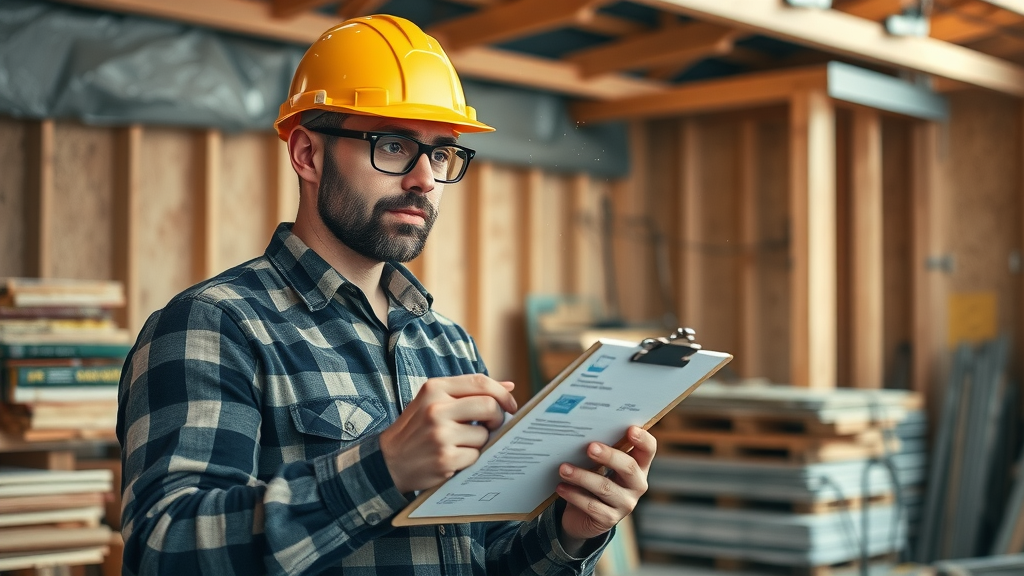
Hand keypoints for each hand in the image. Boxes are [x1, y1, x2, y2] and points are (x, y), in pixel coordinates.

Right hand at [379, 374, 517, 493]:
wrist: (389, 461)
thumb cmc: (417, 429)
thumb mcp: (435, 402)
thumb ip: (469, 392)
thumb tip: (509, 385)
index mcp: (434, 388)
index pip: (479, 382)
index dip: (502, 393)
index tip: (510, 405)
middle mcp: (436, 408)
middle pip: (489, 406)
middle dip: (498, 418)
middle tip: (492, 426)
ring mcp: (440, 434)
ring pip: (484, 435)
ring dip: (480, 443)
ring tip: (462, 444)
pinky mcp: (444, 458)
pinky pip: (475, 456)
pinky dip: (469, 459)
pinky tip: (454, 458)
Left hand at [555, 426, 655, 554]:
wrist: (583, 517)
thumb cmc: (592, 482)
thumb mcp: (599, 466)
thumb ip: (599, 451)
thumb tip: (581, 432)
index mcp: (638, 467)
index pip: (648, 450)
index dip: (643, 439)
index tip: (631, 429)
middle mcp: (636, 485)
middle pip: (629, 467)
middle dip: (609, 456)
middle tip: (590, 447)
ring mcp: (625, 504)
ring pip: (605, 487)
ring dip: (582, 476)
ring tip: (563, 468)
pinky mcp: (609, 520)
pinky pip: (591, 506)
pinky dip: (574, 495)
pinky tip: (561, 487)